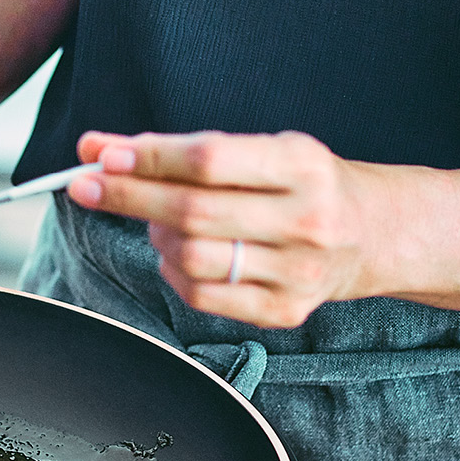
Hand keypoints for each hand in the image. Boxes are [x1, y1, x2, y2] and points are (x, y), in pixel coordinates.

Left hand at [69, 130, 383, 327]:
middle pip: (193, 212)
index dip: (148, 158)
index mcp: (302, 164)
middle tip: (85, 184)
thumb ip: (183, 150)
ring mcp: (298, 271)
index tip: (102, 154)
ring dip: (155, 236)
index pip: (209, 161)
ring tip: (155, 222)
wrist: (374, 233)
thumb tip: (98, 149)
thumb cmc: (303, 183)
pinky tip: (176, 254)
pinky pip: (204, 297)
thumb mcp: (260, 149)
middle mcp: (306, 219)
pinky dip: (174, 273)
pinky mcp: (286, 311)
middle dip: (128, 196)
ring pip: (193, 257)